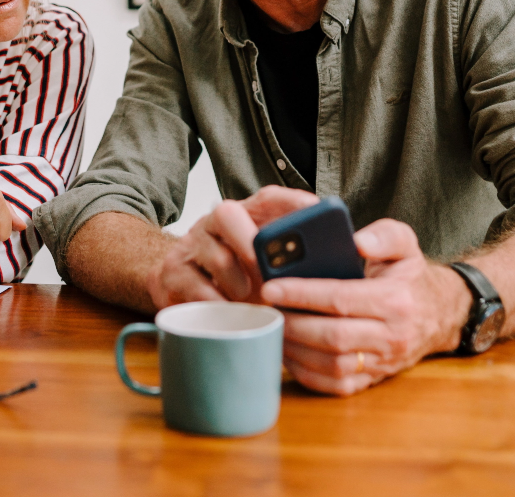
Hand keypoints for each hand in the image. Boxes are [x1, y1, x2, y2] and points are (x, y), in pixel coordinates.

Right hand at [146, 186, 317, 307]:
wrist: (177, 284)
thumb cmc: (234, 276)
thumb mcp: (264, 263)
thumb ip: (295, 259)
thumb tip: (342, 263)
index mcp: (244, 216)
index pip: (268, 199)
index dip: (292, 201)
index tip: (318, 210)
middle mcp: (214, 224)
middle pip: (227, 213)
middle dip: (251, 242)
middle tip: (271, 270)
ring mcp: (191, 246)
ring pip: (215, 256)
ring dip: (240, 284)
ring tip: (253, 303)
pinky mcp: (172, 273)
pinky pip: (196, 288)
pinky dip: (218, 306)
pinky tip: (231, 316)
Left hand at [260, 219, 470, 395]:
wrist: (439, 313)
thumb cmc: (409, 275)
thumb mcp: (405, 243)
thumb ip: (384, 235)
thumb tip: (357, 241)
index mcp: (396, 300)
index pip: (341, 299)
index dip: (302, 294)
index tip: (271, 287)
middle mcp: (392, 336)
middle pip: (333, 337)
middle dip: (292, 323)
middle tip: (263, 308)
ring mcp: (383, 362)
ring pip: (332, 365)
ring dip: (295, 349)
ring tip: (270, 326)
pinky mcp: (374, 380)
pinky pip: (336, 385)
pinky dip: (307, 373)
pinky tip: (287, 351)